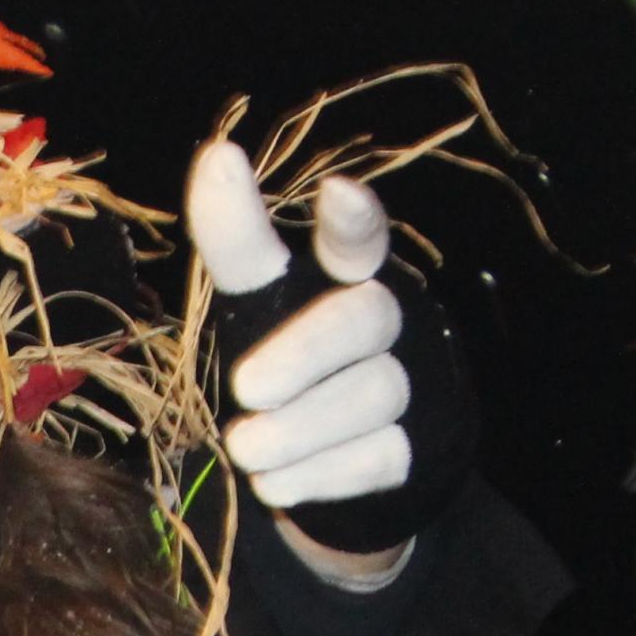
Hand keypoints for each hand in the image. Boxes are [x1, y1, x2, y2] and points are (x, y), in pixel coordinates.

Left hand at [185, 140, 474, 564]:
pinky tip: (275, 480)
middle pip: (362, 321)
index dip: (352, 219)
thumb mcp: (255, 297)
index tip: (337, 194)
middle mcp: (384, 319)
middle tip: (245, 389)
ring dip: (297, 428)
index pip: (356, 238)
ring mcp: (408, 381)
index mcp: (344, 274)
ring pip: (370, 395)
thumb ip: (238, 239)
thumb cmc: (284, 355)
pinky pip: (375, 458)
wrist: (335, 458)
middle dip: (305, 355)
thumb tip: (220, 154)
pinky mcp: (415, 446)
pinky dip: (317, 473)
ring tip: (245, 448)